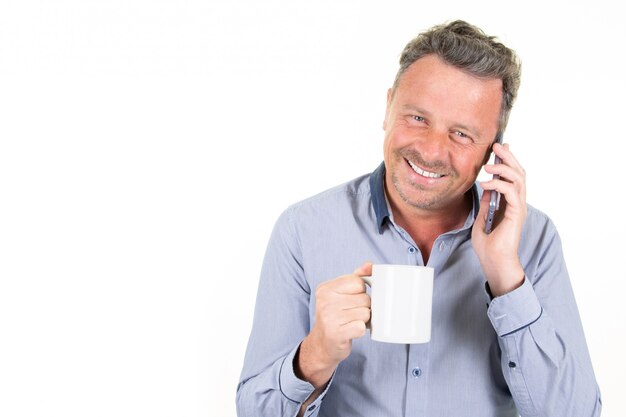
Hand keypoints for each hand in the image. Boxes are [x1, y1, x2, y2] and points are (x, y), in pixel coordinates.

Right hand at [296, 262, 371, 387]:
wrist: (322, 344)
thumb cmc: (335, 315)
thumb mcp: (341, 293)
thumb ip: (355, 277)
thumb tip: (369, 265)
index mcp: (326, 288)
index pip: (358, 282)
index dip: (361, 292)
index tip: (351, 299)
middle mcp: (325, 301)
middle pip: (365, 298)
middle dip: (363, 308)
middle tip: (351, 314)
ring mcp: (329, 317)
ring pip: (366, 313)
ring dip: (363, 320)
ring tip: (350, 322)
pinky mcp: (336, 333)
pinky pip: (361, 327)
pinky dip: (360, 331)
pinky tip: (350, 331)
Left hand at [472, 143, 525, 296]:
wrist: (494, 263)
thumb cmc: (488, 246)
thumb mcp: (482, 219)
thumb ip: (487, 203)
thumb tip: (486, 187)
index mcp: (510, 203)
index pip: (512, 176)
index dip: (508, 160)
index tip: (500, 148)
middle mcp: (518, 203)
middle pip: (519, 173)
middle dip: (508, 157)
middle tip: (497, 145)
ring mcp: (519, 208)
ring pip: (518, 179)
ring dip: (503, 168)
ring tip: (488, 164)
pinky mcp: (517, 214)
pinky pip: (511, 193)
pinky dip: (499, 184)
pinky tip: (486, 183)